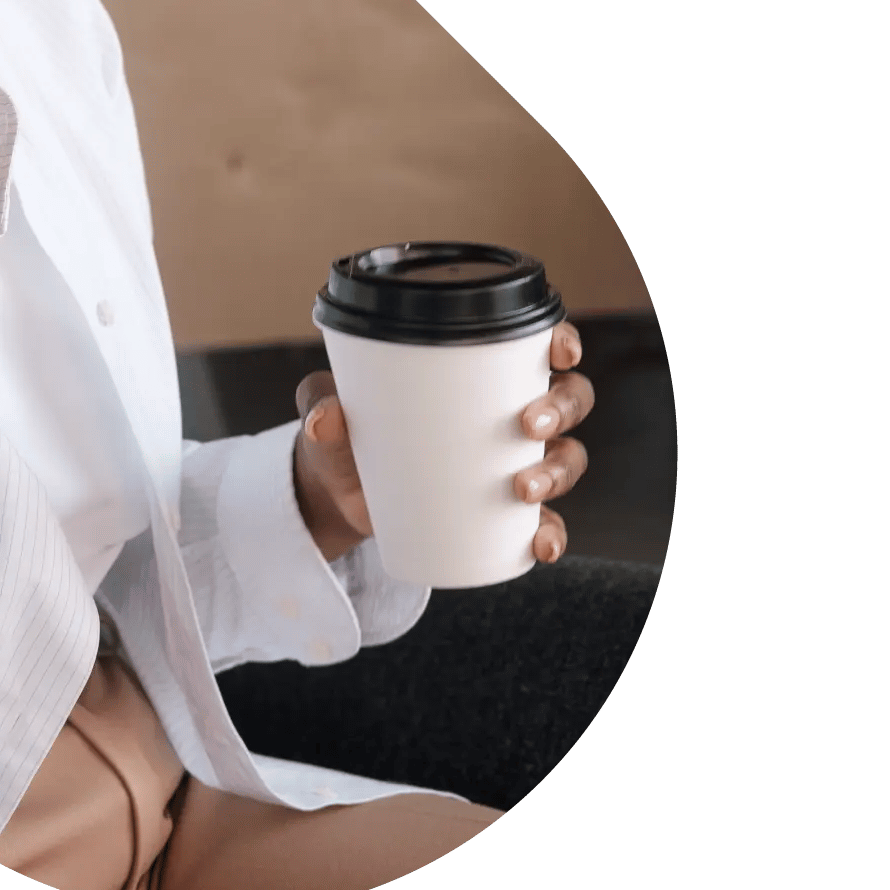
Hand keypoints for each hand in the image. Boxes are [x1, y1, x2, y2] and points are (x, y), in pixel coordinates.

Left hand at [291, 321, 596, 564]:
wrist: (338, 492)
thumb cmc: (345, 429)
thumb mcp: (329, 408)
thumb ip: (321, 402)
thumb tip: (324, 420)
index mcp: (480, 371)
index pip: (539, 346)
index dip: (562, 343)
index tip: (560, 353)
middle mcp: (510, 413)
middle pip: (568, 400)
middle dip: (561, 409)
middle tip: (528, 424)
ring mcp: (512, 462)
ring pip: (565, 458)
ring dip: (558, 472)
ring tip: (523, 488)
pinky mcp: (502, 513)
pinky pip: (545, 523)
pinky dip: (551, 534)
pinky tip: (543, 545)